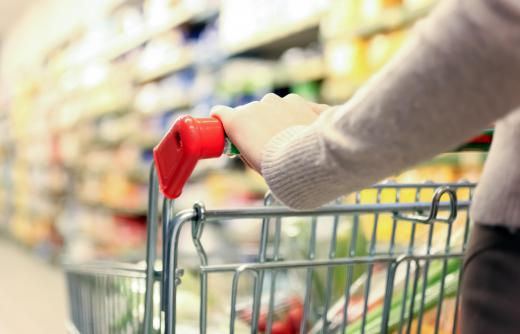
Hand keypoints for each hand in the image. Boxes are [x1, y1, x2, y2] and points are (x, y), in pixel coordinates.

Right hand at [211, 93, 328, 171]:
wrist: (311, 162)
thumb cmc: (278, 168)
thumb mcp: (253, 163)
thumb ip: (245, 148)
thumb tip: (246, 146)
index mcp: (240, 120)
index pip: (221, 113)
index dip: (224, 122)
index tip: (229, 130)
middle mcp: (259, 105)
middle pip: (253, 112)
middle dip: (258, 124)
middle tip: (268, 144)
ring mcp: (284, 101)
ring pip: (277, 108)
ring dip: (281, 119)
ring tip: (292, 141)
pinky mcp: (305, 103)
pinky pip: (299, 108)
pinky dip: (302, 118)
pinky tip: (307, 135)